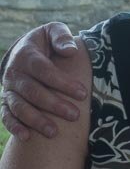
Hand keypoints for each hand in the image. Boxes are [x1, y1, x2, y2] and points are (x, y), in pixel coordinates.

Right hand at [1, 23, 84, 140]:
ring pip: (19, 106)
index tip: (83, 93)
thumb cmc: (46, 42)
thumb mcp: (53, 31)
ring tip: (54, 132)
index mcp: (26, 55)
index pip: (44, 70)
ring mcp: (9, 89)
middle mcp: (15, 73)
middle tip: (75, 115)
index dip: (62, 82)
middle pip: (33, 91)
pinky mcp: (6, 101)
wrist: (25, 51)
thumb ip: (61, 37)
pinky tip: (27, 137)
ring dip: (36, 120)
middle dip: (54, 105)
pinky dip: (14, 126)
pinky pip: (6, 115)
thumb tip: (70, 50)